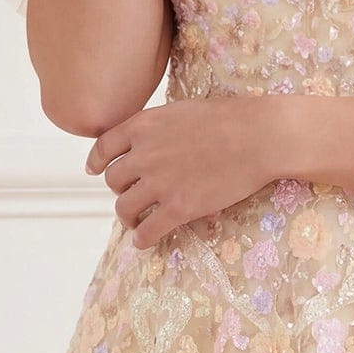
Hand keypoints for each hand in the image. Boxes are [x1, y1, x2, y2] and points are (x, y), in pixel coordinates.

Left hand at [83, 94, 283, 248]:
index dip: (96, 162)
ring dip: (128, 217)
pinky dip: (142, 239)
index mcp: (144, 126)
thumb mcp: (182, 111)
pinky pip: (148, 231)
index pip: (104, 147)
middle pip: (113, 180)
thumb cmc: (230, 118)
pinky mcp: (179, 207)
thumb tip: (150, 141)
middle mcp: (144, 154)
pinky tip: (146, 241)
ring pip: (124, 208)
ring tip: (136, 222)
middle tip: (134, 195)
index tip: (94, 170)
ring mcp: (160, 182)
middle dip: (122, 189)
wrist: (259, 136)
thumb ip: (158, 127)